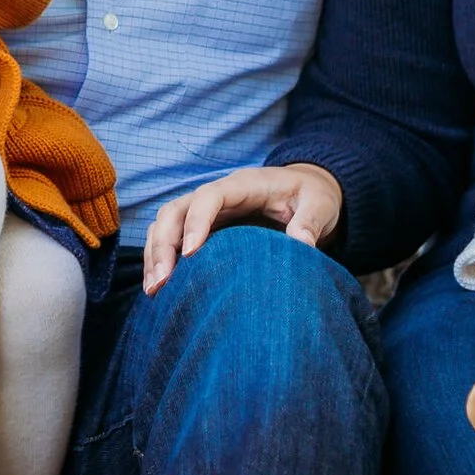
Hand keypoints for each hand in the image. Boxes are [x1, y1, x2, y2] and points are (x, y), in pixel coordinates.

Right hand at [141, 164, 342, 293]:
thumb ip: (311, 222)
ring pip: (166, 224)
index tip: (192, 255)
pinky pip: (173, 238)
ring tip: (154, 290)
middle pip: (176, 210)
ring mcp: (207, 211)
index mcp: (244, 185)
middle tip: (161, 282)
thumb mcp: (320, 205)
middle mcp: (218, 195)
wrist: (308, 192)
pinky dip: (161, 259)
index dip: (196, 222)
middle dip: (164, 244)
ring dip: (156, 254)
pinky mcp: (204, 228)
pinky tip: (161, 288)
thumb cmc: (313, 196)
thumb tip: (301, 244)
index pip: (209, 197)